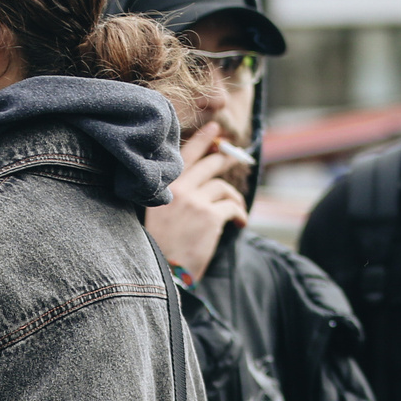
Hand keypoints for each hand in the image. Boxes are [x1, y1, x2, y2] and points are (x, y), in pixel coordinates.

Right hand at [145, 124, 249, 278]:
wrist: (165, 271)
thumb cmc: (162, 248)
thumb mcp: (160, 214)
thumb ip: (176, 196)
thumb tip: (202, 183)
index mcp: (164, 187)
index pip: (186, 155)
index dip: (203, 139)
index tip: (216, 128)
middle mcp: (179, 189)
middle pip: (210, 165)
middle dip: (227, 159)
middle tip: (237, 157)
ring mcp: (195, 201)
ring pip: (224, 188)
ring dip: (234, 198)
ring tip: (236, 210)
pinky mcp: (210, 216)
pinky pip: (233, 207)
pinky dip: (240, 214)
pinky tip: (240, 223)